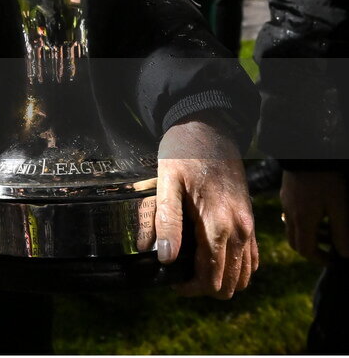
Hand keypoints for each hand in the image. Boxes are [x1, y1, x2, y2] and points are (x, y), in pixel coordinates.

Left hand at [155, 116, 257, 297]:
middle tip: (179, 273)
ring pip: (244, 274)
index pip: (211, 277)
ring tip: (193, 267)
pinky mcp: (250, 218)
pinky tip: (212, 256)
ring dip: (221, 278)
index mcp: (218, 224)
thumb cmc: (183, 151)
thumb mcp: (166, 181)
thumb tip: (164, 257)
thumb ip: (166, 219)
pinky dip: (235, 266)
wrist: (209, 126)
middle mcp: (240, 230)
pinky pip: (251, 256)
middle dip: (204, 286)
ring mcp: (249, 225)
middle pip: (229, 282)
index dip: (191, 287)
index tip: (171, 279)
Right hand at [280, 170, 348, 262]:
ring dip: (307, 235)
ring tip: (326, 229)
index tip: (333, 259)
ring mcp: (286, 203)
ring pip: (291, 229)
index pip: (305, 250)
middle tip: (328, 248)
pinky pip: (290, 215)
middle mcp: (290, 214)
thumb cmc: (326, 181)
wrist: (306, 153)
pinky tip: (316, 212)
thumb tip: (344, 254)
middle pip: (294, 242)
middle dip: (311, 250)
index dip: (319, 259)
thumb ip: (341, 233)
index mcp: (302, 220)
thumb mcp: (339, 207)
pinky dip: (302, 222)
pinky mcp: (286, 194)